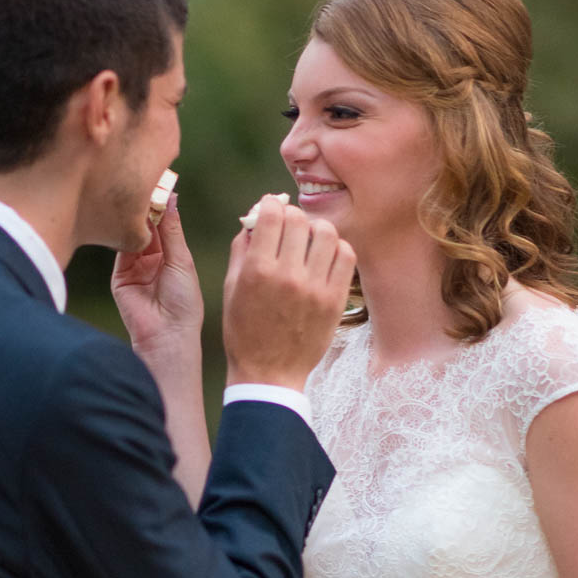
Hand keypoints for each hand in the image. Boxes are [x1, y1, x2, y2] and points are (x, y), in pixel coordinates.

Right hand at [111, 193, 203, 356]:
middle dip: (148, 207)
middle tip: (147, 183)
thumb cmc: (184, 303)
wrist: (167, 334)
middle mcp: (152, 260)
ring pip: (133, 235)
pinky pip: (120, 249)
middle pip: (147, 226)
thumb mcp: (182, 261)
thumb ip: (172, 231)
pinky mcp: (119, 276)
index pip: (165, 224)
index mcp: (172, 257)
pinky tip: (130, 219)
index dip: (163, 205)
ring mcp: (134, 267)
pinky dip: (125, 234)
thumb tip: (170, 199)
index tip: (162, 182)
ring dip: (136, 218)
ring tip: (139, 197)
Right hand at [222, 195, 354, 389]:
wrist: (269, 373)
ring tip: (310, 240)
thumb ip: (241, 249)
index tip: (270, 208)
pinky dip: (337, 248)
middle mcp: (288, 276)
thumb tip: (254, 218)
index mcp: (258, 270)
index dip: (270, 204)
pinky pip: (346, 256)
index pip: (272, 214)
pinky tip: (325, 257)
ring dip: (317, 229)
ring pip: (327, 233)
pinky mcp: (335, 300)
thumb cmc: (245, 332)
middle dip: (291, 216)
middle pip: (299, 219)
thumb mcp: (231, 289)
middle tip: (289, 226)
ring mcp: (315, 288)